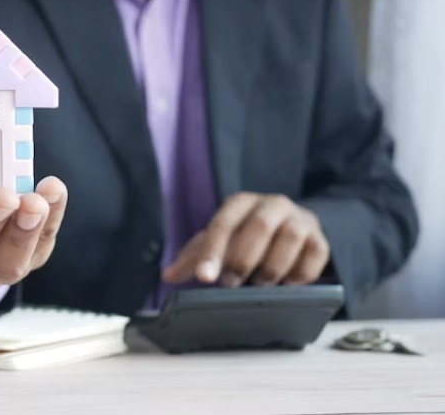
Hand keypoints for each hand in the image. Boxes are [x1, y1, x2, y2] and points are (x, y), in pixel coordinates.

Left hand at [163, 193, 329, 286]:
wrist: (290, 226)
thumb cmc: (246, 236)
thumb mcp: (219, 242)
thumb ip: (194, 258)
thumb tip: (167, 276)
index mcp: (241, 203)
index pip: (223, 224)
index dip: (212, 252)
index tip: (205, 278)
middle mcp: (272, 205)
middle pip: (259, 226)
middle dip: (243, 258)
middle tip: (231, 284)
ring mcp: (299, 220)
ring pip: (290, 237)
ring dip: (273, 266)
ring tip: (261, 284)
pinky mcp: (319, 238)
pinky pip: (316, 253)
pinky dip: (302, 273)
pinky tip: (288, 284)